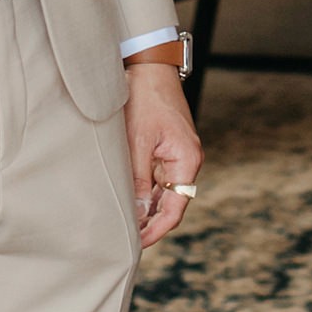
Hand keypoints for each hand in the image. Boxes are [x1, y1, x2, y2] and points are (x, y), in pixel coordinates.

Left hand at [124, 57, 202, 246]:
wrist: (148, 67)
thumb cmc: (145, 98)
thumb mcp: (137, 141)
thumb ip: (137, 179)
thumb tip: (138, 213)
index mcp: (187, 160)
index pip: (176, 208)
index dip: (157, 230)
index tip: (138, 244)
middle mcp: (187, 160)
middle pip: (171, 203)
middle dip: (151, 223)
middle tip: (126, 240)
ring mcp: (177, 155)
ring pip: (164, 193)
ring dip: (147, 209)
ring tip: (124, 225)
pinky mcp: (167, 149)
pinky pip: (158, 178)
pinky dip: (145, 192)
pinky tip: (129, 201)